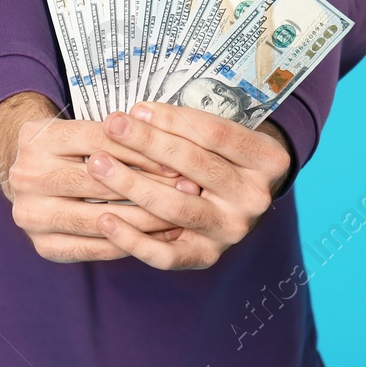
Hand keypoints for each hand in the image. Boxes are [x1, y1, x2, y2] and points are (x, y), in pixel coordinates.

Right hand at [0, 95, 196, 263]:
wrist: (30, 179)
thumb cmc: (71, 150)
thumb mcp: (84, 130)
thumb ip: (118, 136)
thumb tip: (172, 149)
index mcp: (37, 138)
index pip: (99, 142)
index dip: (142, 150)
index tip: (178, 159)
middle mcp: (27, 176)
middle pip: (99, 182)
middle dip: (150, 186)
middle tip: (189, 189)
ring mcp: (31, 214)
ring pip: (100, 218)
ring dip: (146, 218)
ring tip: (181, 215)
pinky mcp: (42, 245)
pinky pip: (94, 248)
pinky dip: (130, 243)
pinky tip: (159, 238)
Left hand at [84, 102, 291, 269]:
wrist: (244, 198)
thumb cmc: (225, 155)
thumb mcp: (222, 133)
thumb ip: (187, 125)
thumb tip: (136, 116)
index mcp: (267, 159)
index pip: (215, 134)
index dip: (173, 120)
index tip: (136, 109)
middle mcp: (255, 198)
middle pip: (195, 166)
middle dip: (148, 143)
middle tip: (111, 127)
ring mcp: (232, 231)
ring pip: (176, 207)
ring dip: (131, 184)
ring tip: (98, 164)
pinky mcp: (207, 256)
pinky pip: (165, 254)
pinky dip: (132, 239)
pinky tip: (104, 219)